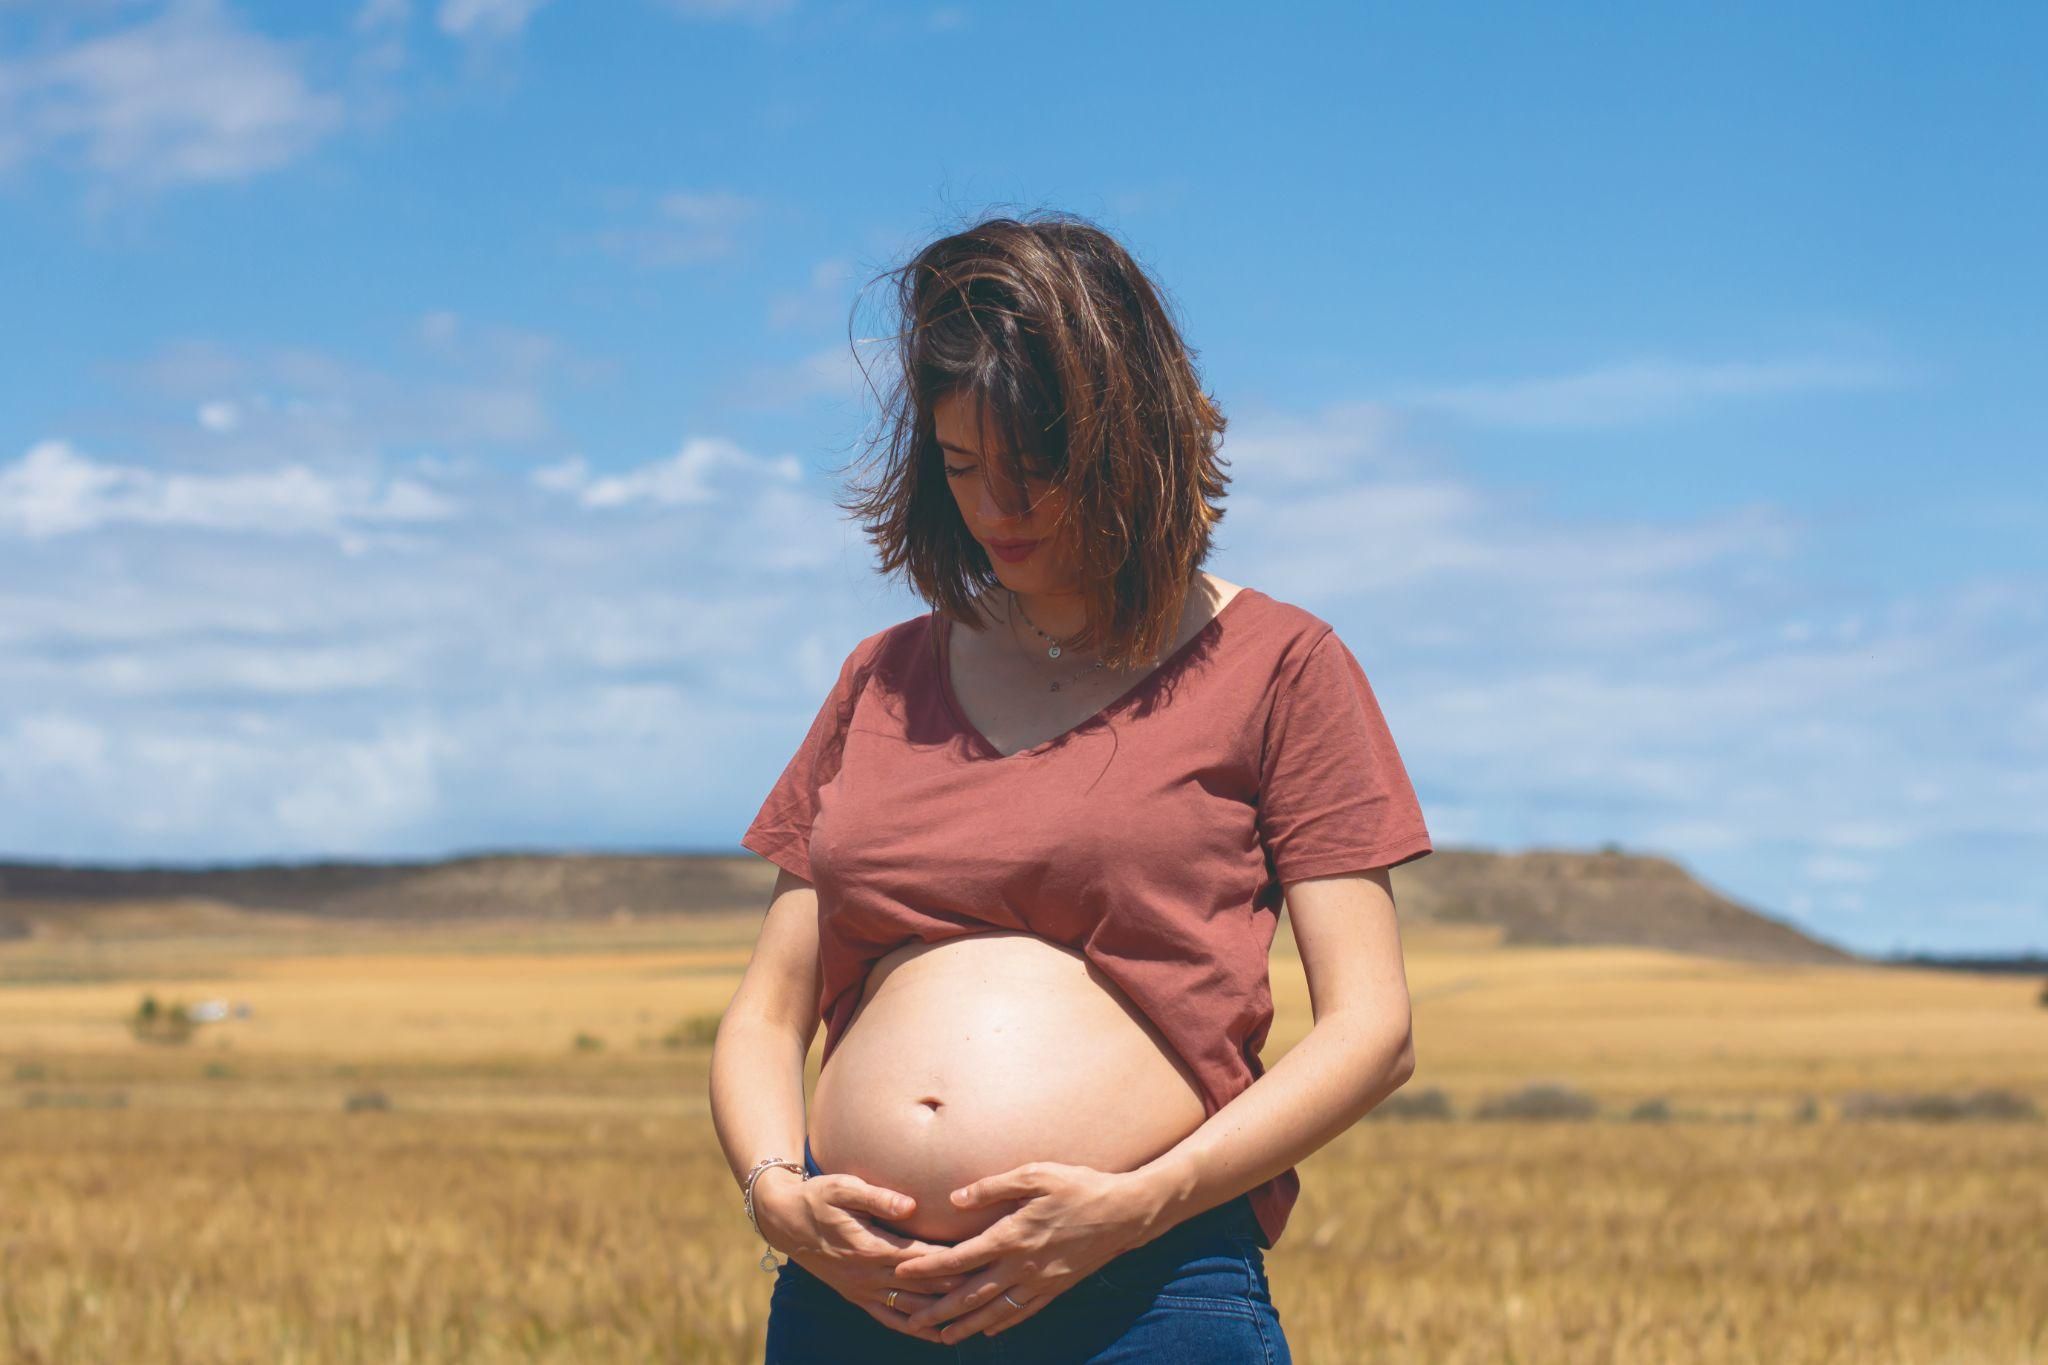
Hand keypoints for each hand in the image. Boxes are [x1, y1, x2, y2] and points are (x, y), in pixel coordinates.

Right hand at [753, 1167, 979, 1343]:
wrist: (784, 1221)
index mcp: (871, 1247)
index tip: (982, 1259)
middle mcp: (869, 1274)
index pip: (922, 1258)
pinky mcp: (858, 1296)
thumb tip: (911, 1205)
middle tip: (992, 1288)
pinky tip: (937, 1335)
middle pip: (923, 1286)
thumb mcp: (843, 1188)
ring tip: (976, 1317)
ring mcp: (863, 1290)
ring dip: (942, 1313)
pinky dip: (915, 1329)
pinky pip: (890, 1319)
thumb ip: (878, 1196)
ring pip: (911, 1308)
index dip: (953, 1260)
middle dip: (957, 1288)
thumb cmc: (817, 1198)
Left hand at [886, 1160, 1158, 1342]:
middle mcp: (1022, 1266)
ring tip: (943, 1336)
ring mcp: (1040, 1281)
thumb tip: (956, 1198)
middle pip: (972, 1294)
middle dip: (939, 1310)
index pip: (960, 1258)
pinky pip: (1023, 1312)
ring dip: (966, 1325)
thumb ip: (993, 1187)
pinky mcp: (1057, 1288)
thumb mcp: (1036, 1174)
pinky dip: (1002, 1323)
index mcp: (1012, 1236)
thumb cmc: (1079, 1186)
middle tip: (912, 1322)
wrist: (1125, 1213)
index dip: (929, 1266)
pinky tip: (989, 1330)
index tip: (903, 1271)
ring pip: (995, 1311)